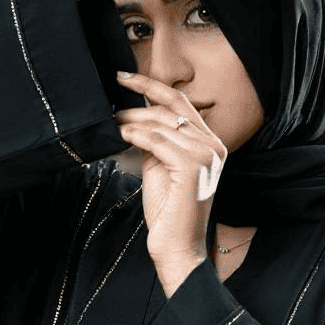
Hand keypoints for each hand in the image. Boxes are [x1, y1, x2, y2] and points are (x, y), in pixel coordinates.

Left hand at [115, 71, 225, 297]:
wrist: (178, 247)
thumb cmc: (169, 211)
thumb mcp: (162, 167)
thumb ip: (156, 142)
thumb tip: (134, 119)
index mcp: (211, 144)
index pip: (181, 104)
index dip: (152, 86)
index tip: (125, 77)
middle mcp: (214, 146)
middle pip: (171, 109)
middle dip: (138, 101)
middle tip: (112, 100)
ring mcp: (206, 156)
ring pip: (160, 125)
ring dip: (130, 122)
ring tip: (111, 124)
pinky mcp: (191, 167)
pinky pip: (156, 141)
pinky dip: (135, 136)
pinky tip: (121, 136)